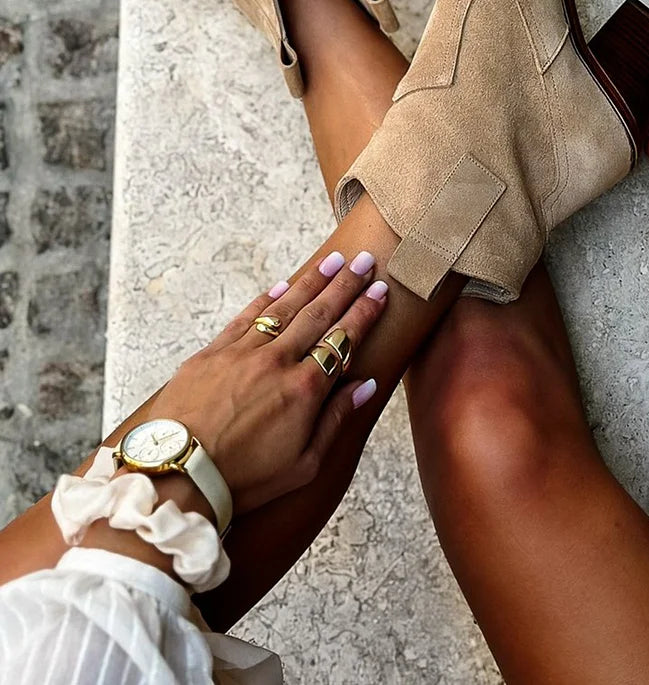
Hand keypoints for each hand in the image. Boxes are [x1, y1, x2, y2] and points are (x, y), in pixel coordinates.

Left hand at [150, 251, 387, 515]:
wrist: (178, 473)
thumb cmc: (243, 478)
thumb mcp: (303, 464)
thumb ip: (336, 420)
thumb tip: (364, 386)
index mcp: (304, 390)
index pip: (343, 339)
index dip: (364, 312)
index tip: (379, 291)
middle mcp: (277, 361)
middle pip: (319, 314)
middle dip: (345, 285)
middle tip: (365, 261)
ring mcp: (243, 352)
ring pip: (285, 307)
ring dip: (312, 281)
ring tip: (332, 261)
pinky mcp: (212, 352)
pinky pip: (247, 317)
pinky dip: (268, 298)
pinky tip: (283, 285)